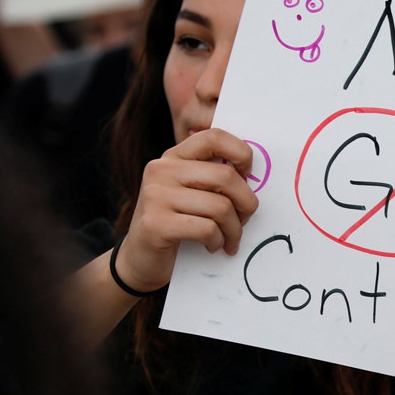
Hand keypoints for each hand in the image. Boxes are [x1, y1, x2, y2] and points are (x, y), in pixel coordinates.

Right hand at [118, 129, 258, 292]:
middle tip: (244, 219)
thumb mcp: (192, 191)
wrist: (141, 258)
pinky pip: (207, 229)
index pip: (214, 136)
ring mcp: (155, 196)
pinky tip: (213, 246)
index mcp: (173, 156)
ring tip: (230, 239)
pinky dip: (218, 241)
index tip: (248, 175)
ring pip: (220, 207)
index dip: (241, 153)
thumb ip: (213, 175)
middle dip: (246, 203)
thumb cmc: (178, 223)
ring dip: (234, 229)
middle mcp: (161, 170)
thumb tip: (253, 171)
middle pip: (225, 176)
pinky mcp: (155, 224)